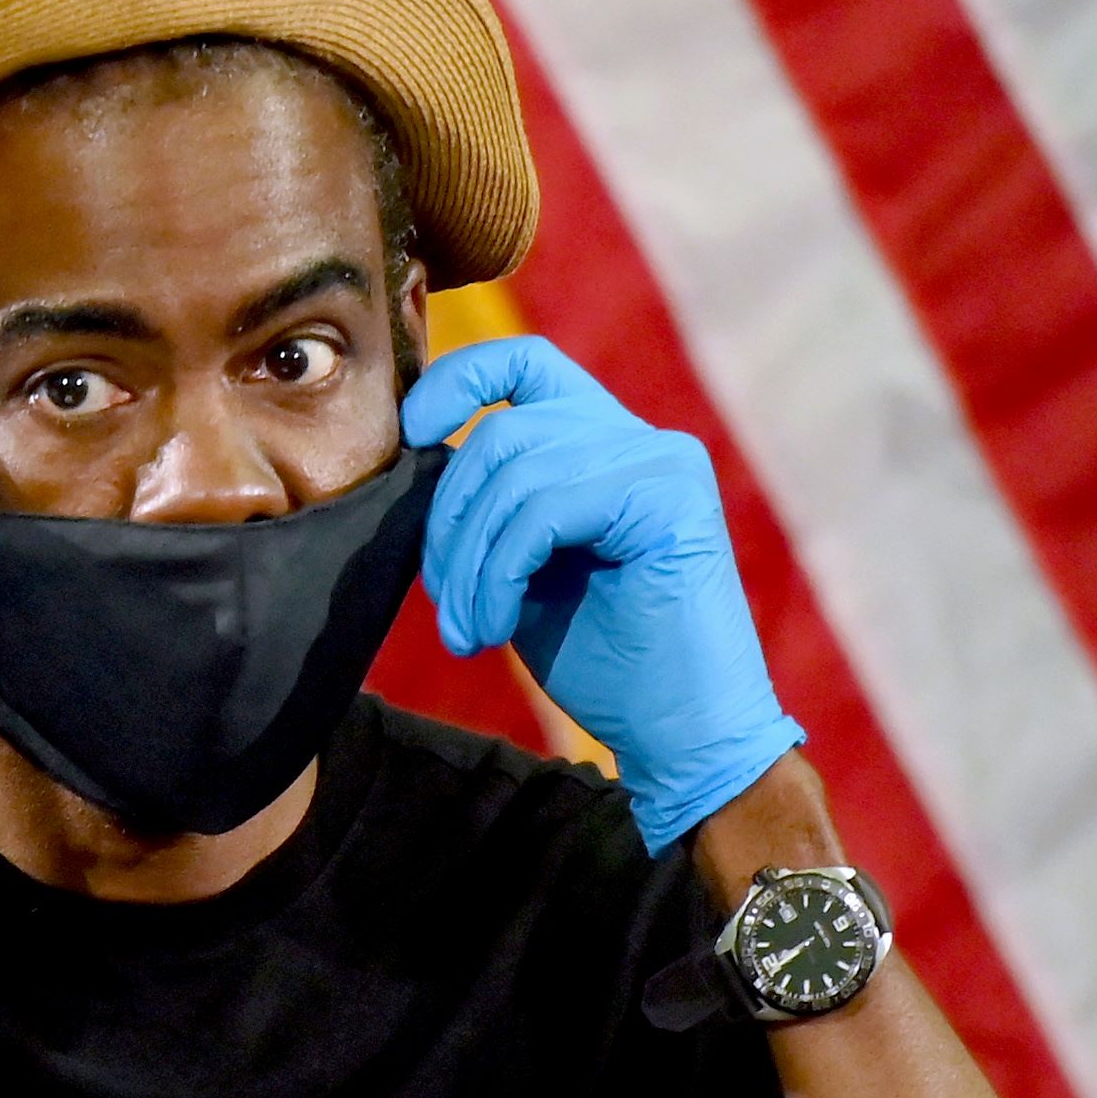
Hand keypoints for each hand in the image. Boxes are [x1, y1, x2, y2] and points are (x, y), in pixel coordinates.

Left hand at [405, 338, 802, 852]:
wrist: (683, 735)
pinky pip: (547, 510)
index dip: (458, 379)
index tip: (413, 433)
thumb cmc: (606, 662)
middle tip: (444, 604)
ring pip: (518, 471)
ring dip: (473, 561)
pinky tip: (497, 627)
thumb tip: (420, 465)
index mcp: (607, 445)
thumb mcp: (528, 568)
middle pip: (503, 431)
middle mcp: (642, 439)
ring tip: (469, 631)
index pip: (525, 362)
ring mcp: (662, 463)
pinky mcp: (670, 497)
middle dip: (450, 520)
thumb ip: (492, 508)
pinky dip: (502, 572)